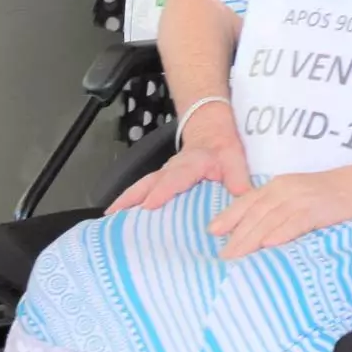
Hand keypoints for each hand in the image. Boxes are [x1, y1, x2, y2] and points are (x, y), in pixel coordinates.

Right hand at [107, 130, 250, 213]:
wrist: (211, 132)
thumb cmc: (223, 148)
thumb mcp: (235, 158)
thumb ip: (238, 178)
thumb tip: (243, 199)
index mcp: (192, 163)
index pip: (176, 177)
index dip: (163, 191)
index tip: (149, 205)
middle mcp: (172, 168)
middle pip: (150, 182)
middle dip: (134, 198)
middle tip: (117, 215)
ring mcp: (162, 174)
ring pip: (141, 186)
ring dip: (125, 201)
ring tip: (108, 219)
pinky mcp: (158, 181)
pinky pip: (140, 191)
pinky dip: (126, 202)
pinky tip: (114, 218)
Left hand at [209, 168, 351, 258]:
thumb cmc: (328, 192)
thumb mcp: (297, 193)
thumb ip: (277, 206)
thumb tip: (256, 229)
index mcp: (279, 184)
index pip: (249, 200)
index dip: (230, 215)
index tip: (212, 231)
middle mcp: (286, 188)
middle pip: (255, 213)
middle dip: (236, 235)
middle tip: (221, 257)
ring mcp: (301, 198)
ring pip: (270, 219)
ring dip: (251, 239)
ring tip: (237, 257)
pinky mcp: (317, 209)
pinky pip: (296, 222)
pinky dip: (281, 233)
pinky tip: (269, 244)